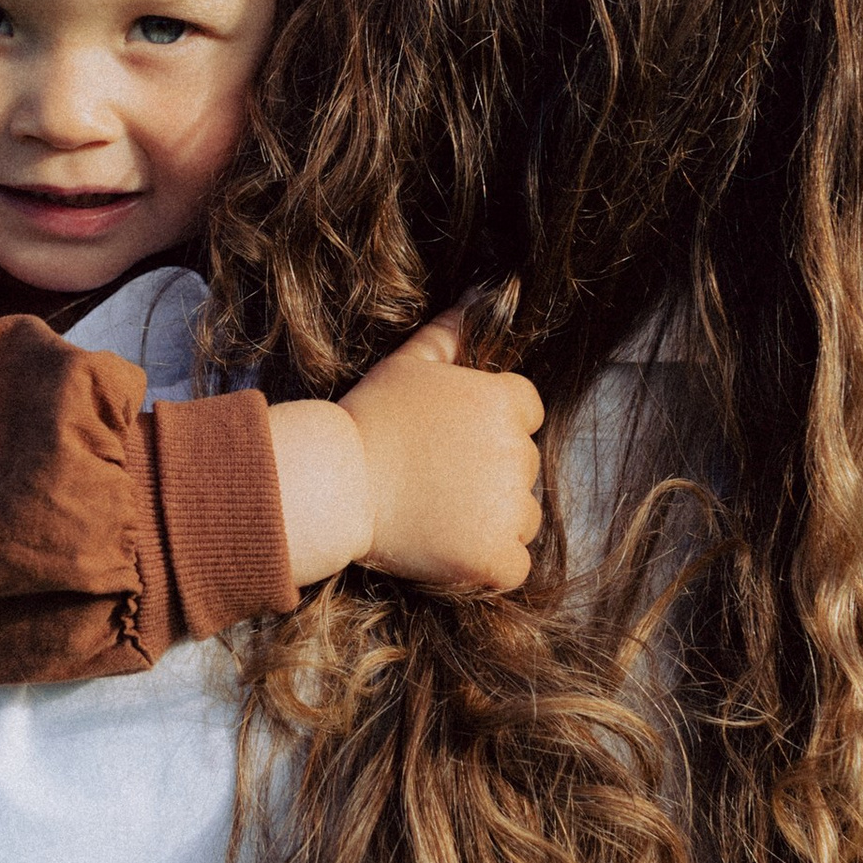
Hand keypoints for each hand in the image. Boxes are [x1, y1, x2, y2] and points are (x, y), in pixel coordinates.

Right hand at [266, 312, 544, 594]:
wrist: (334, 485)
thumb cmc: (368, 421)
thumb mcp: (409, 364)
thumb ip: (452, 332)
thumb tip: (481, 295)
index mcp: (501, 403)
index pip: (527, 413)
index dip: (492, 428)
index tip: (453, 443)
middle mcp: (514, 453)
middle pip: (524, 468)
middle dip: (491, 476)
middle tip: (436, 481)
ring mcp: (507, 508)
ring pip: (523, 518)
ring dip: (492, 522)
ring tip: (438, 516)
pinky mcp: (493, 557)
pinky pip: (514, 567)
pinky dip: (489, 566)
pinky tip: (452, 552)